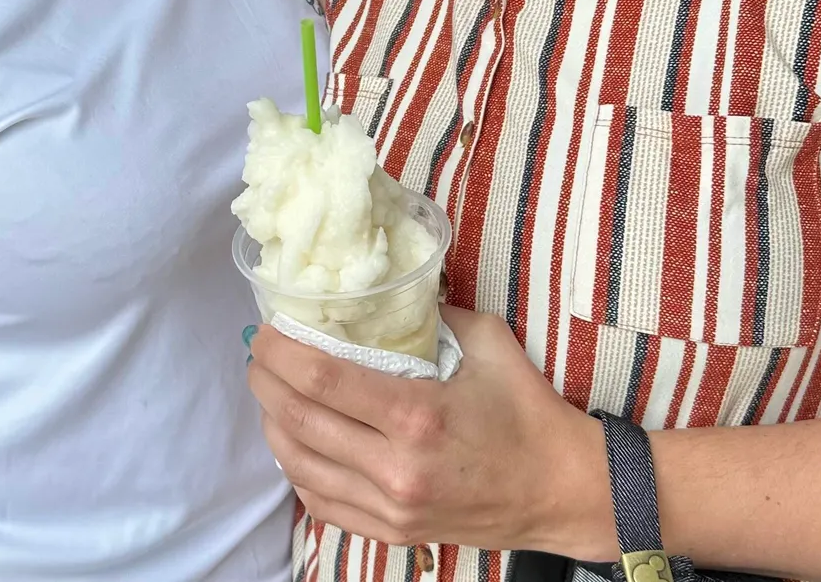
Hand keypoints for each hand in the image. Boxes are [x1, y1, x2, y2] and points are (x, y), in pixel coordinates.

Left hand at [247, 306, 617, 557]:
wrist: (562, 491)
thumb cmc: (526, 411)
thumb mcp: (486, 341)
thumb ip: (432, 312)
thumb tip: (385, 289)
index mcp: (416, 415)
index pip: (321, 380)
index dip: (280, 350)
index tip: (266, 327)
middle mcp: (396, 468)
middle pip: (299, 420)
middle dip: (265, 381)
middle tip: (258, 351)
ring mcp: (392, 508)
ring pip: (300, 466)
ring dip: (272, 423)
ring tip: (269, 390)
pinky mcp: (393, 532)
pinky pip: (321, 503)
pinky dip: (296, 469)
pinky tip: (293, 440)